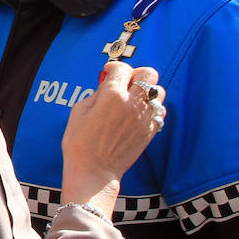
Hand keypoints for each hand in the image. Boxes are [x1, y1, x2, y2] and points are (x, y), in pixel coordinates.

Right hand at [60, 63, 165, 213]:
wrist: (94, 171)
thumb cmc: (80, 143)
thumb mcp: (79, 111)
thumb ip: (96, 93)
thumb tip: (107, 84)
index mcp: (112, 96)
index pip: (122, 68)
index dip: (114, 67)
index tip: (108, 72)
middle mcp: (132, 104)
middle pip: (149, 74)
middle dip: (137, 74)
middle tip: (125, 82)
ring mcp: (144, 117)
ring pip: (158, 92)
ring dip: (147, 91)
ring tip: (134, 98)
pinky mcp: (151, 130)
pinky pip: (160, 111)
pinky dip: (151, 108)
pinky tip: (138, 113)